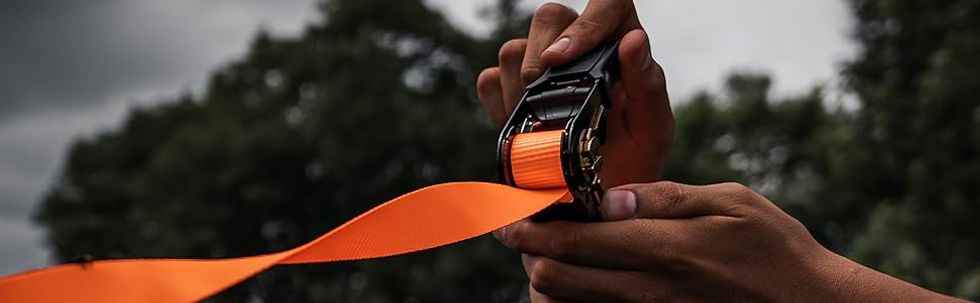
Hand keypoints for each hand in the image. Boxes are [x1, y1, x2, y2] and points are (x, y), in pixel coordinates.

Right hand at [476, 0, 672, 186]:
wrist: (601, 195)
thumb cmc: (636, 158)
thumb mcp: (653, 127)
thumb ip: (647, 83)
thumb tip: (633, 39)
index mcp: (619, 44)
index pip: (606, 3)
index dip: (585, 23)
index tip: (562, 59)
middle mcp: (578, 45)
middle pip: (549, 17)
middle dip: (542, 60)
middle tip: (550, 103)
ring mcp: (540, 66)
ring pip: (512, 48)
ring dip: (520, 91)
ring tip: (542, 127)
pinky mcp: (509, 89)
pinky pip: (489, 80)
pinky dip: (500, 107)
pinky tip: (523, 129)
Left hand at [497, 182, 965, 301]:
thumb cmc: (775, 251)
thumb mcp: (729, 203)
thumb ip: (665, 198)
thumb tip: (609, 196)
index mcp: (663, 248)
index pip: (570, 241)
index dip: (526, 227)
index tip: (505, 214)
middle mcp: (647, 290)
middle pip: (554, 279)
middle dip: (530, 252)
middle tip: (527, 229)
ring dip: (548, 278)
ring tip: (552, 253)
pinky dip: (576, 300)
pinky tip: (584, 279)